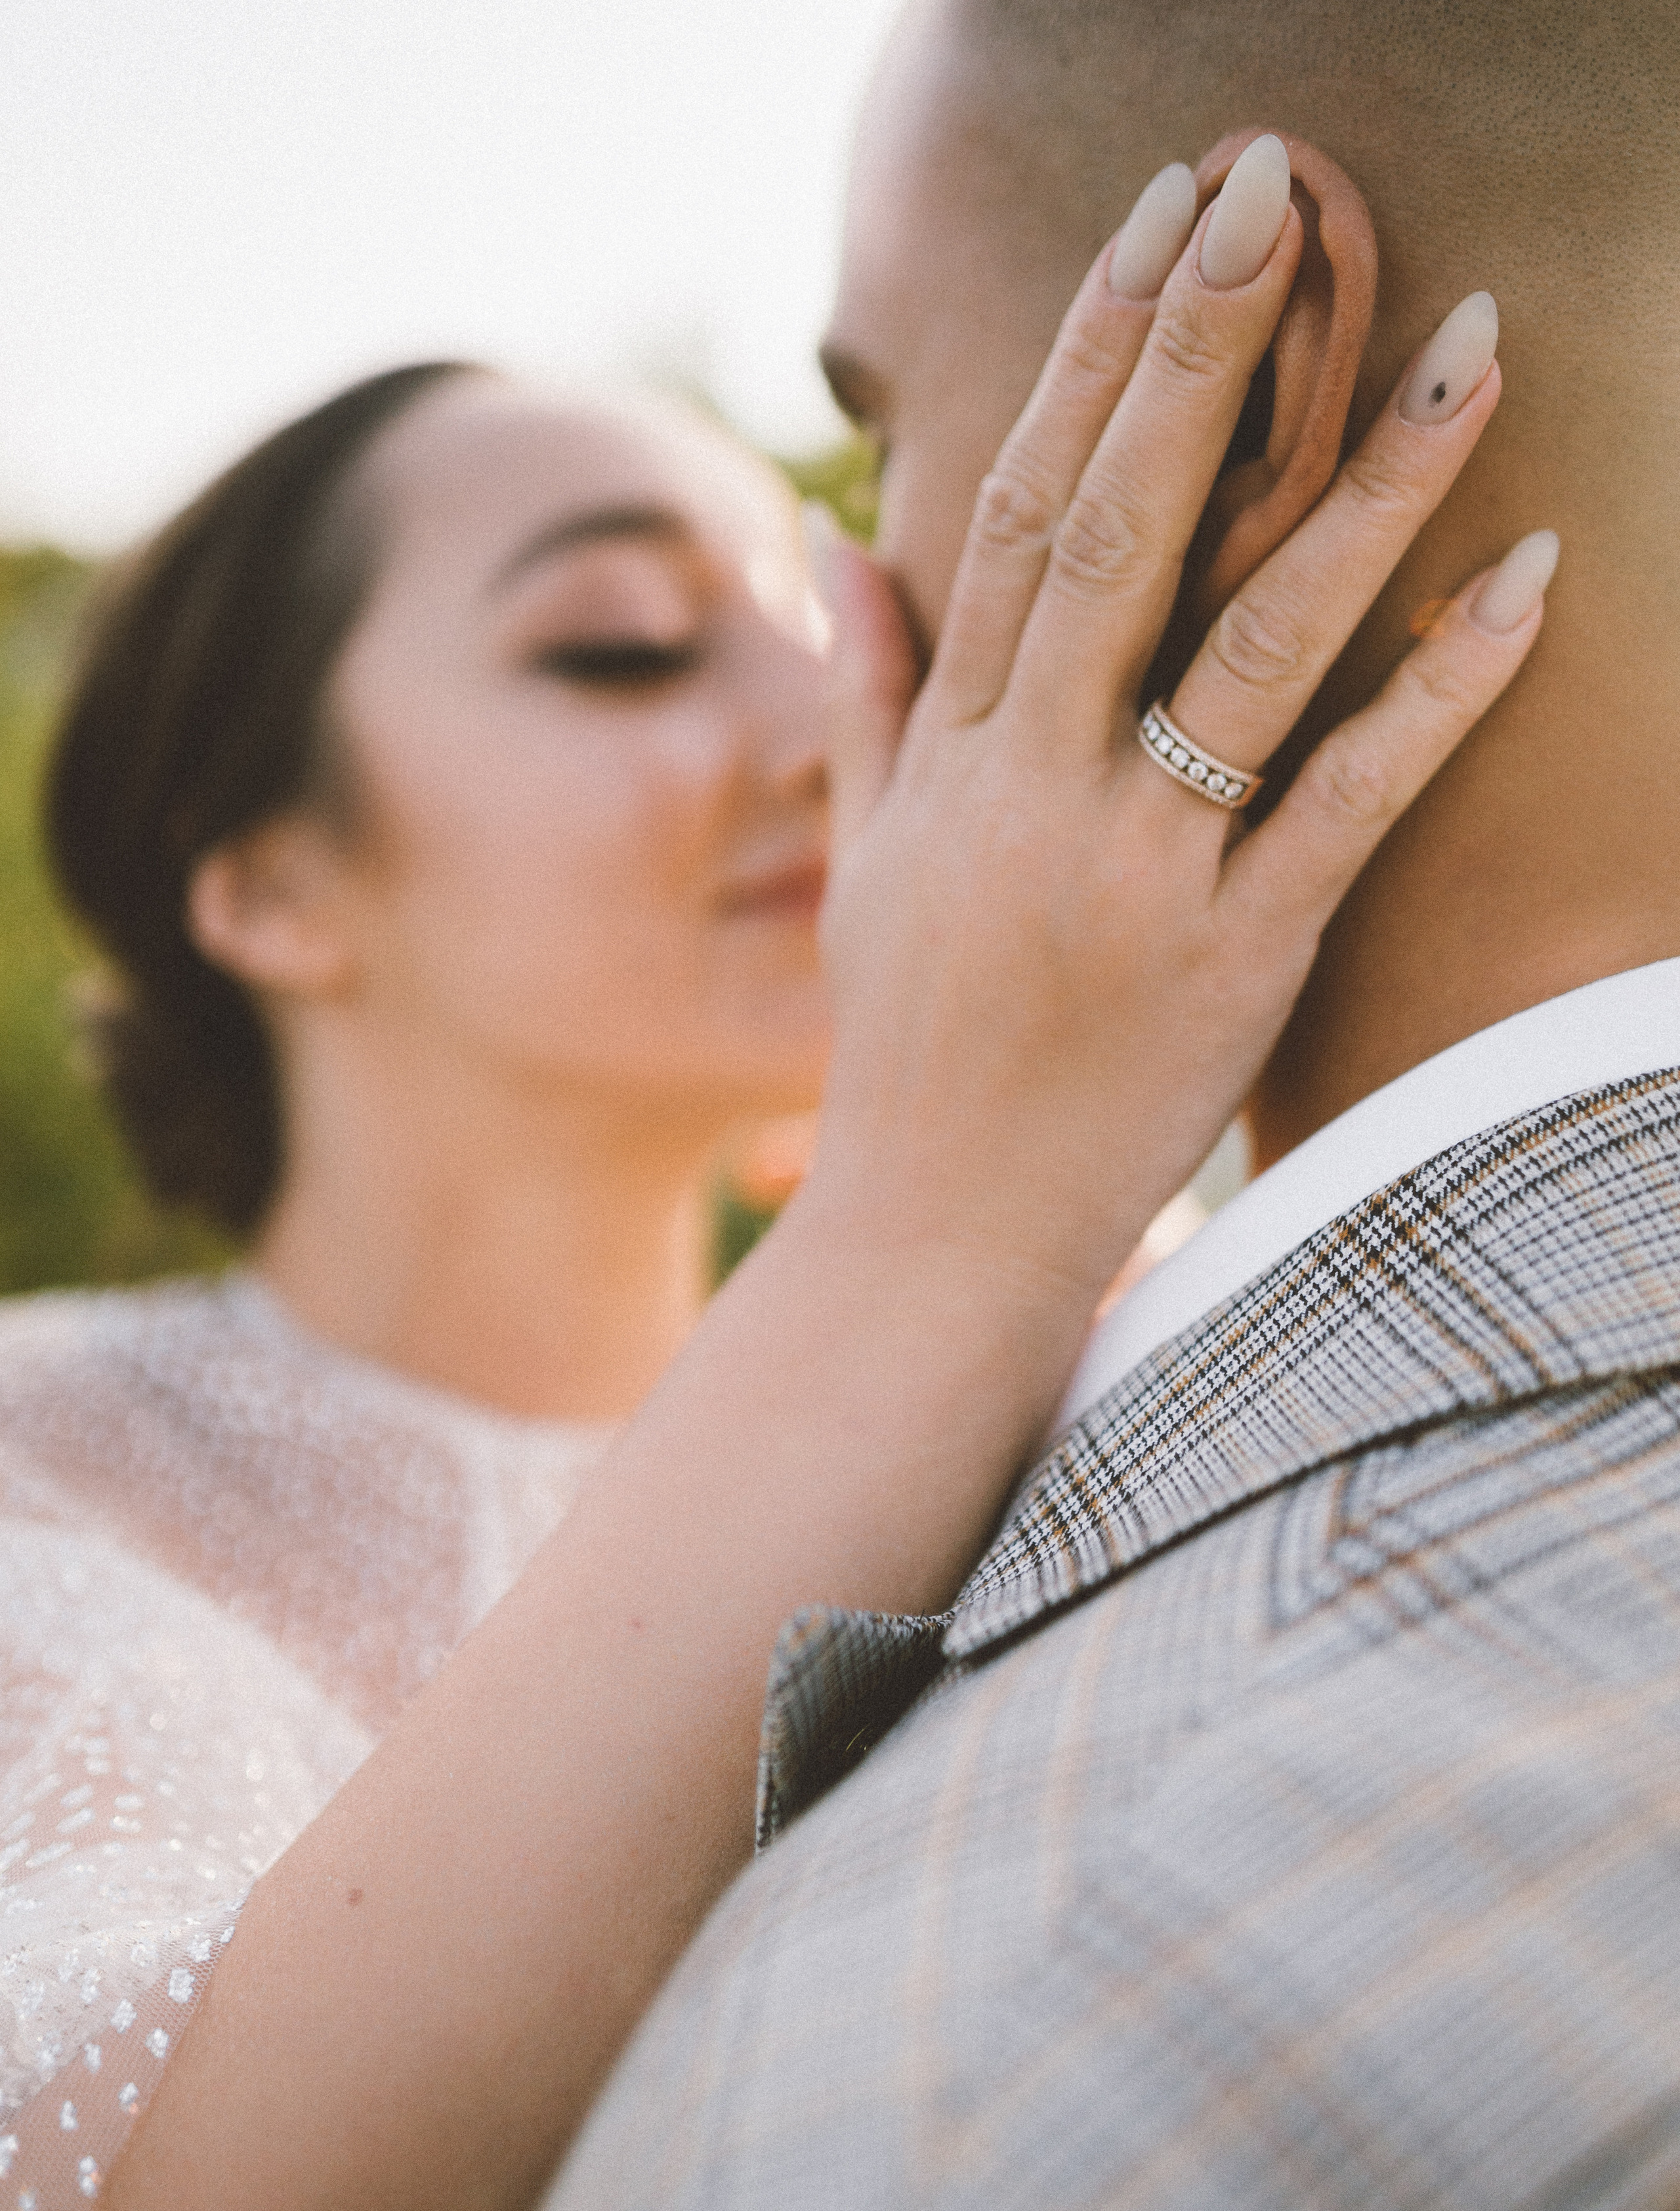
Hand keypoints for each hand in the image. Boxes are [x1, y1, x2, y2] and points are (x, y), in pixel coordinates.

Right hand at [809, 158, 1546, 1311]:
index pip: (1019, 508)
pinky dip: (1437, 693)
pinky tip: (1523, 584)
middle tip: (1274, 191)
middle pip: (1118, 529)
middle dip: (1199, 349)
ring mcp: (1134, 872)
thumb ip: (866, 703)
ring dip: (1366, 488)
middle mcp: (1034, 788)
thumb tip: (849, 548)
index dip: (1088, 351)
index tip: (1159, 219)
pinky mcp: (1231, 959)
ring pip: (1251, 646)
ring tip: (1466, 348)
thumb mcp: (863, 870)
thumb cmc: (907, 1058)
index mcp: (951, 755)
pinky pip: (1347, 805)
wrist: (932, 1247)